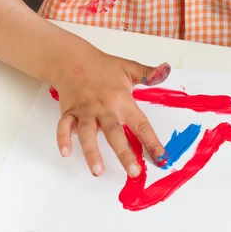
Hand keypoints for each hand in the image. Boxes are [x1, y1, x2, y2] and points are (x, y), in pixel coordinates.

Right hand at [51, 47, 170, 177]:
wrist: (73, 59)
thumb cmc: (103, 66)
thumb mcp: (130, 68)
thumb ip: (150, 74)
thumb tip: (167, 69)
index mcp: (122, 100)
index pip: (141, 124)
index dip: (152, 142)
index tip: (161, 158)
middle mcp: (104, 108)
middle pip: (115, 133)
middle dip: (124, 154)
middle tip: (133, 172)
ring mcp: (85, 111)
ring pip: (88, 133)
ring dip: (92, 152)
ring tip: (98, 171)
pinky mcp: (69, 112)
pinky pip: (64, 127)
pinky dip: (63, 139)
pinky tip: (66, 153)